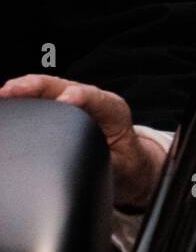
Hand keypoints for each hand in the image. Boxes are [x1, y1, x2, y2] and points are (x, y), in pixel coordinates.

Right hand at [0, 75, 166, 210]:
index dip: (78, 97)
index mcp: (113, 110)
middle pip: (61, 85)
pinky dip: (21, 98)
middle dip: (35, 86)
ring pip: (45, 88)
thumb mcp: (123, 166)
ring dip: (22, 89)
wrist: (126, 162)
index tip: (64, 100)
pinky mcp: (59, 106)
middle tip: (11, 91)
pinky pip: (39, 97)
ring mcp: (74, 100)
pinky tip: (6, 102)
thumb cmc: (125, 163)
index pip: (93, 97)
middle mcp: (92, 100)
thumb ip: (109, 162)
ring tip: (3, 95)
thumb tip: (93, 164)